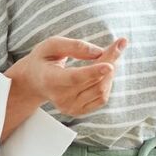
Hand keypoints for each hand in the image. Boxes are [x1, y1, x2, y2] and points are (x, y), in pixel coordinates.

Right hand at [9, 35, 126, 116]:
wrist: (35, 82)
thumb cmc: (44, 59)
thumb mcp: (51, 45)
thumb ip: (73, 46)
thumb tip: (98, 52)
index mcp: (50, 80)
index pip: (74, 78)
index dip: (93, 72)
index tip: (110, 65)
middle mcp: (60, 98)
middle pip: (94, 81)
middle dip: (110, 60)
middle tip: (120, 43)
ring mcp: (70, 107)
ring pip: (101, 90)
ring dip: (110, 71)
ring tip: (108, 55)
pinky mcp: (79, 112)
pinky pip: (102, 98)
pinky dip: (107, 82)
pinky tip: (103, 70)